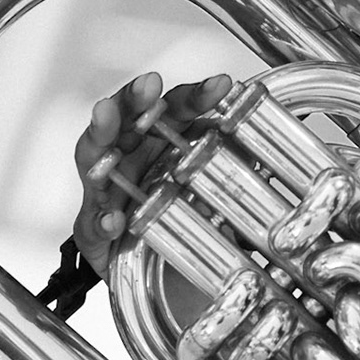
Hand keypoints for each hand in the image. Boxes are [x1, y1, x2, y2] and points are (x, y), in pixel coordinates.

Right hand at [71, 70, 233, 275]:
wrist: (162, 274)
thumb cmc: (184, 216)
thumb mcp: (216, 189)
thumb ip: (234, 167)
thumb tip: (265, 154)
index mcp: (163, 138)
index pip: (178, 108)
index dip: (198, 95)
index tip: (220, 85)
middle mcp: (132, 154)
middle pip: (128, 116)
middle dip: (136, 96)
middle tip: (149, 85)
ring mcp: (108, 186)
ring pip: (94, 152)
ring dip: (101, 131)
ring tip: (105, 113)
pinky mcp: (94, 228)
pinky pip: (94, 222)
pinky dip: (103, 219)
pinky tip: (114, 219)